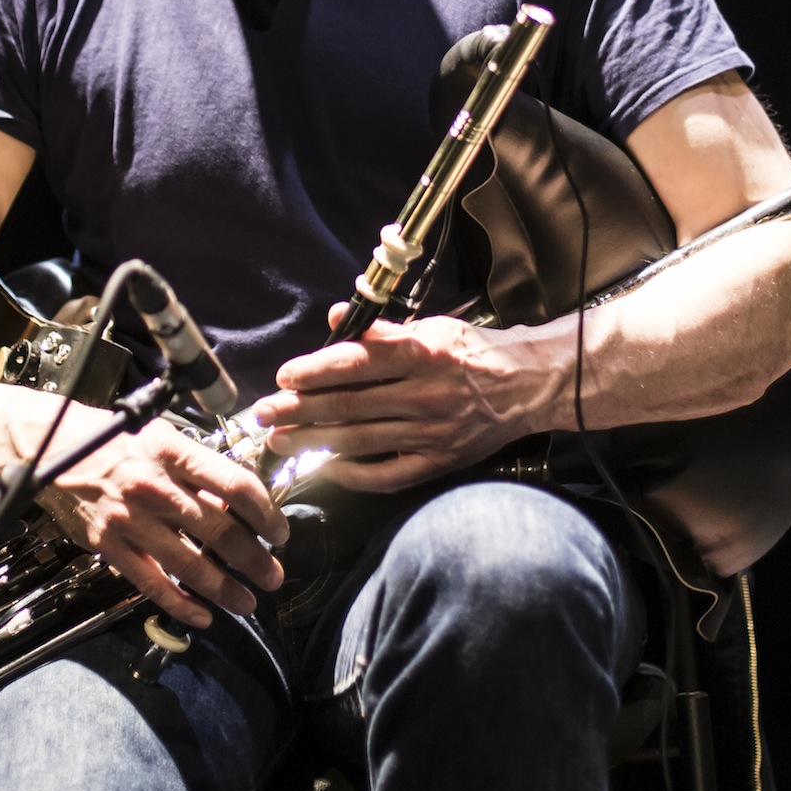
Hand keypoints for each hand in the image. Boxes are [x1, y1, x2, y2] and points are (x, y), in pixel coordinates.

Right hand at [35, 413, 287, 629]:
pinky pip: (151, 583)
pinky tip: (203, 616)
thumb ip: (199, 468)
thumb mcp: (162, 439)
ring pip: (189, 565)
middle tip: (274, 576)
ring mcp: (128, 519)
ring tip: (248, 602)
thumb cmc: (117, 441)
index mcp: (174, 453)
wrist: (52, 450)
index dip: (266, 514)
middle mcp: (153, 486)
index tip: (280, 533)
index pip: (235, 486)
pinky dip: (181, 604)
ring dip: (225, 589)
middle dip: (254, 560)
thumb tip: (241, 501)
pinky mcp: (107, 545)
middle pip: (219, 531)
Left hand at [253, 306, 556, 492]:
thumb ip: (381, 327)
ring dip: (313, 442)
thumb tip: (335, 316)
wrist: (527, 386)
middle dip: (299, 410)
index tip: (285, 375)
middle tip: (263, 413)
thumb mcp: (431, 326)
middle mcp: (426, 394)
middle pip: (350, 405)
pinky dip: (354, 473)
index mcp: (423, 353)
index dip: (316, 370)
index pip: (358, 362)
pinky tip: (325, 468)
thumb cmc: (472, 351)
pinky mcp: (439, 461)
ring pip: (361, 441)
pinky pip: (388, 474)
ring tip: (278, 440)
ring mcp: (432, 433)